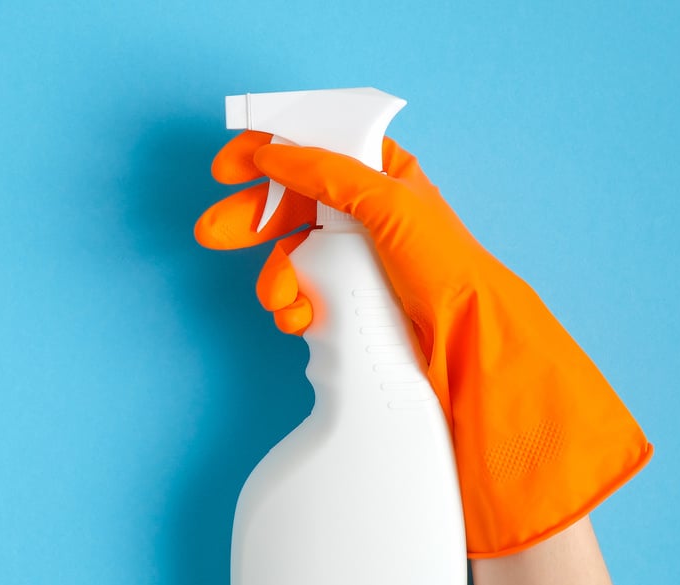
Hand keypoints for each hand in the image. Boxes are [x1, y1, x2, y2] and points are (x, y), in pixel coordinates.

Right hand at [193, 133, 651, 557]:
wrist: (466, 341)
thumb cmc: (443, 268)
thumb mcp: (385, 203)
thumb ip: (324, 172)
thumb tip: (272, 154)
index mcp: (378, 175)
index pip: (311, 149)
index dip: (265, 153)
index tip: (226, 168)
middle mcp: (362, 213)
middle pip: (287, 203)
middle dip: (249, 220)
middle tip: (213, 232)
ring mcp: (351, 259)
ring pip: (287, 254)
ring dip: (273, 274)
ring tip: (278, 298)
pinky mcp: (346, 300)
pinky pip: (299, 294)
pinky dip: (290, 306)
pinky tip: (295, 318)